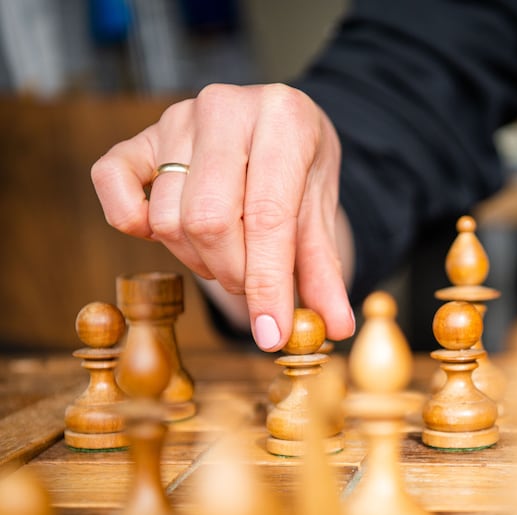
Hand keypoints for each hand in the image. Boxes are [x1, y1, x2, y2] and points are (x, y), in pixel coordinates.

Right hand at [91, 83, 354, 350]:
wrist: (279, 125)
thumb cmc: (300, 170)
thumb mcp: (322, 213)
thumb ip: (324, 271)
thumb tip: (335, 328)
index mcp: (284, 119)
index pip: (268, 216)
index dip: (268, 285)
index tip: (271, 335)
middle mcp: (225, 108)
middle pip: (209, 222)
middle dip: (234, 274)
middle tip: (253, 285)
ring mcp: (176, 118)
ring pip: (168, 218)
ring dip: (199, 259)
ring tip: (229, 254)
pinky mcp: (139, 135)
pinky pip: (111, 183)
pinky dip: (133, 222)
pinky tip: (169, 233)